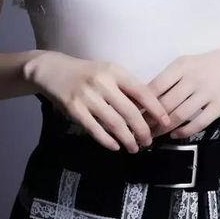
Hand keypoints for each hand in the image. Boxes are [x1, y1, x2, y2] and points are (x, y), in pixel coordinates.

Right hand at [23, 51, 170, 151]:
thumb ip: (125, 88)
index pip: (142, 92)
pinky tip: (115, 146)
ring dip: (128, 139)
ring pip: (114, 124)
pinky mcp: (74, 109)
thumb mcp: (108, 72)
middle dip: (143, 130)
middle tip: (148, 142)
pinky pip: (95, 129)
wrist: (53, 70)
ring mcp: (87, 96)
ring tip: (134, 148)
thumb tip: (149, 110)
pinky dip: (107, 141)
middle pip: (130, 112)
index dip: (156, 109)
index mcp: (115, 71)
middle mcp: (102, 83)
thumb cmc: (86, 73)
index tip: (166, 122)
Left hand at [141, 43, 219, 139]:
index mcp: (180, 66)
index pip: (155, 87)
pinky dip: (184, 131)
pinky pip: (199, 123)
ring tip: (154, 135)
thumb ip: (165, 80)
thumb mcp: (183, 65)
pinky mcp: (219, 106)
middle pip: (166, 104)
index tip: (132, 114)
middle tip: (140, 130)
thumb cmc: (203, 66)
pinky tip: (175, 134)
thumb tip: (141, 100)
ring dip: (164, 129)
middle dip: (150, 120)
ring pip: (180, 115)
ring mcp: (207, 93)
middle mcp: (193, 79)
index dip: (142, 103)